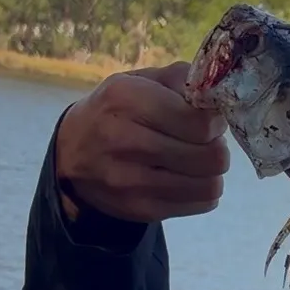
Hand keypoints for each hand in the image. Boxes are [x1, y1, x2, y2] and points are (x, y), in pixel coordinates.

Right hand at [55, 62, 229, 223]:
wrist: (71, 154)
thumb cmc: (118, 110)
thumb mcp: (142, 81)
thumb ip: (184, 80)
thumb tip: (218, 98)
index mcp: (127, 100)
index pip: (200, 123)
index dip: (215, 122)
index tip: (209, 120)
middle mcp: (125, 141)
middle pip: (209, 157)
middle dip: (216, 147)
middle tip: (205, 142)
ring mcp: (130, 181)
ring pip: (209, 185)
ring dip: (212, 172)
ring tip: (197, 160)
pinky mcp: (139, 209)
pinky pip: (200, 205)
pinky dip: (203, 192)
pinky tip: (187, 178)